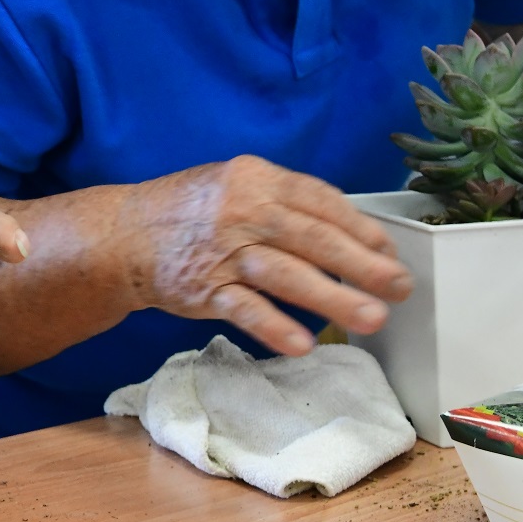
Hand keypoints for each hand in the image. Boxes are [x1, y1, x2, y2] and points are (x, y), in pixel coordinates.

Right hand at [125, 156, 411, 355]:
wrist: (122, 235)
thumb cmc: (191, 211)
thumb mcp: (235, 185)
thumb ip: (285, 201)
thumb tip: (351, 235)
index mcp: (256, 178)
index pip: (321, 201)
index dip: (361, 229)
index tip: (389, 253)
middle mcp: (241, 211)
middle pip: (313, 238)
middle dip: (363, 265)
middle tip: (400, 288)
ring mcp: (222, 252)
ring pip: (286, 274)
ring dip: (332, 298)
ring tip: (372, 319)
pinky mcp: (203, 289)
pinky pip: (245, 309)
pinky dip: (274, 326)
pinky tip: (304, 343)